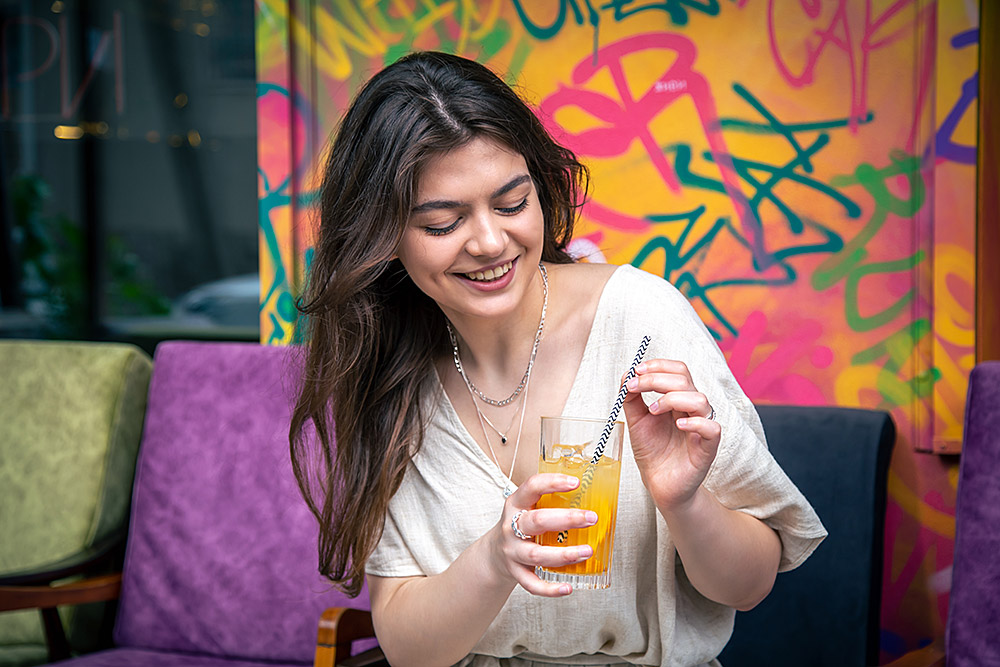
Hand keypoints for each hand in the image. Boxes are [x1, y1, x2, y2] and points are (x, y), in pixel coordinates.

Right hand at [487, 473, 599, 596]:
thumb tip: (595, 497)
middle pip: (537, 521)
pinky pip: (532, 584)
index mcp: (516, 504)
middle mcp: (511, 527)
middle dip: (567, 519)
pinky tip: (568, 588)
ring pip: (537, 554)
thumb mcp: (527, 508)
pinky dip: (550, 589)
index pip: (531, 487)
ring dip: (564, 554)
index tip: (575, 483)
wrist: (493, 554)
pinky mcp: (515, 573)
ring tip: (587, 551)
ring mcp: (512, 551)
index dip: (552, 483)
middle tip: (591, 518)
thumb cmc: (520, 527)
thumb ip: (551, 502)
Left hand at [622, 359, 720, 511]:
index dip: (659, 365)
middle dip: (657, 379)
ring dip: (672, 398)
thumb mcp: (636, 420)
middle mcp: (692, 409)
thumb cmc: (652, 451)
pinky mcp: (707, 448)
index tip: (636, 370)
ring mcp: (701, 427)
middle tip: (635, 386)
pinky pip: (712, 428)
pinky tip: (679, 425)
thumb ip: (631, 397)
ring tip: (653, 411)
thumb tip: (626, 374)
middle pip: (685, 380)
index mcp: (678, 399)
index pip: (678, 370)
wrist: (658, 483)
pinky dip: (696, 423)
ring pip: (699, 399)